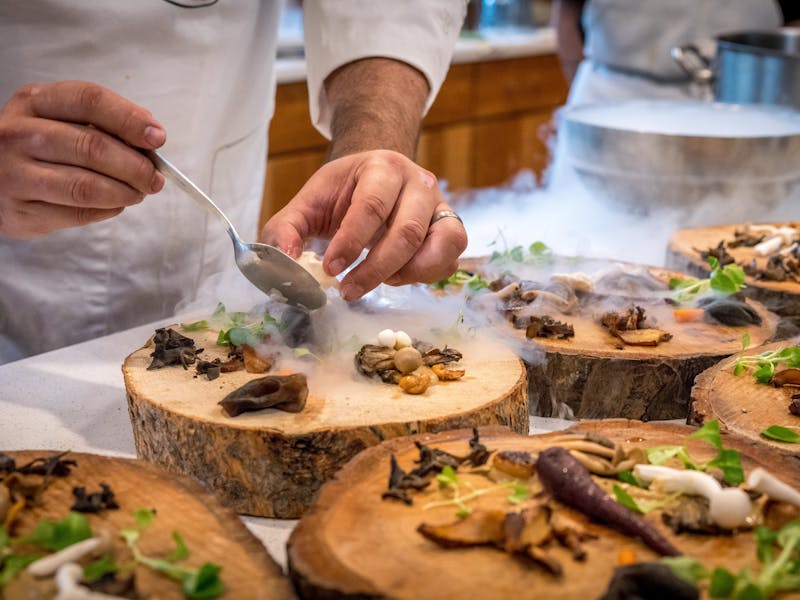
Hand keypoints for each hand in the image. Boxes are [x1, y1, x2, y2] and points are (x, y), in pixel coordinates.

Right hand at [0, 80, 165, 238]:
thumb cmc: (38, 146)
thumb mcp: (60, 120)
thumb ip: (102, 124)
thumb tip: (151, 137)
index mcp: (34, 102)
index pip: (89, 100)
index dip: (129, 119)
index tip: (158, 138)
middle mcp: (17, 134)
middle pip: (92, 147)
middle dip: (136, 166)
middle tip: (155, 178)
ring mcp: (14, 174)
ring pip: (86, 186)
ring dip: (125, 192)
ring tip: (139, 193)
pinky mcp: (20, 211)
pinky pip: (78, 213)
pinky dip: (107, 210)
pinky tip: (114, 204)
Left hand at [260, 149, 467, 300]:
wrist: (377, 177)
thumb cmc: (343, 192)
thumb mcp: (308, 203)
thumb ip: (286, 229)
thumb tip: (284, 262)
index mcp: (382, 167)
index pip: (371, 206)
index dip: (350, 242)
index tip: (330, 269)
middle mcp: (419, 182)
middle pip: (407, 232)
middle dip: (375, 269)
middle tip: (348, 291)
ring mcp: (441, 206)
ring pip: (440, 245)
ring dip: (407, 274)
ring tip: (379, 282)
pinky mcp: (451, 229)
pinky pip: (450, 260)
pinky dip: (426, 276)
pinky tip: (397, 276)